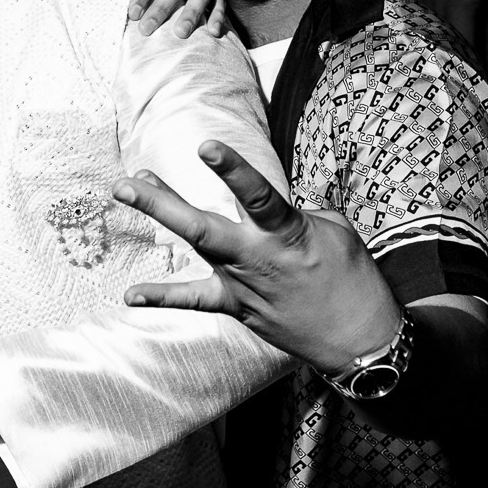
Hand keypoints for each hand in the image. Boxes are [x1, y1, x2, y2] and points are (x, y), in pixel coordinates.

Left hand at [113, 140, 403, 377]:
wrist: (361, 340)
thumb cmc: (355, 278)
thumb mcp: (337, 230)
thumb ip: (300, 211)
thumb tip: (272, 209)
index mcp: (287, 233)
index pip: (256, 195)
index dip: (232, 170)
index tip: (205, 146)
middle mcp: (256, 257)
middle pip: (202, 226)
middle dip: (163, 202)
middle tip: (130, 179)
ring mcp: (242, 283)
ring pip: (194, 247)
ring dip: (161, 215)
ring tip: (126, 189)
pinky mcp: (238, 307)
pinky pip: (195, 301)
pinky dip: (162, 296)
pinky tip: (130, 295)